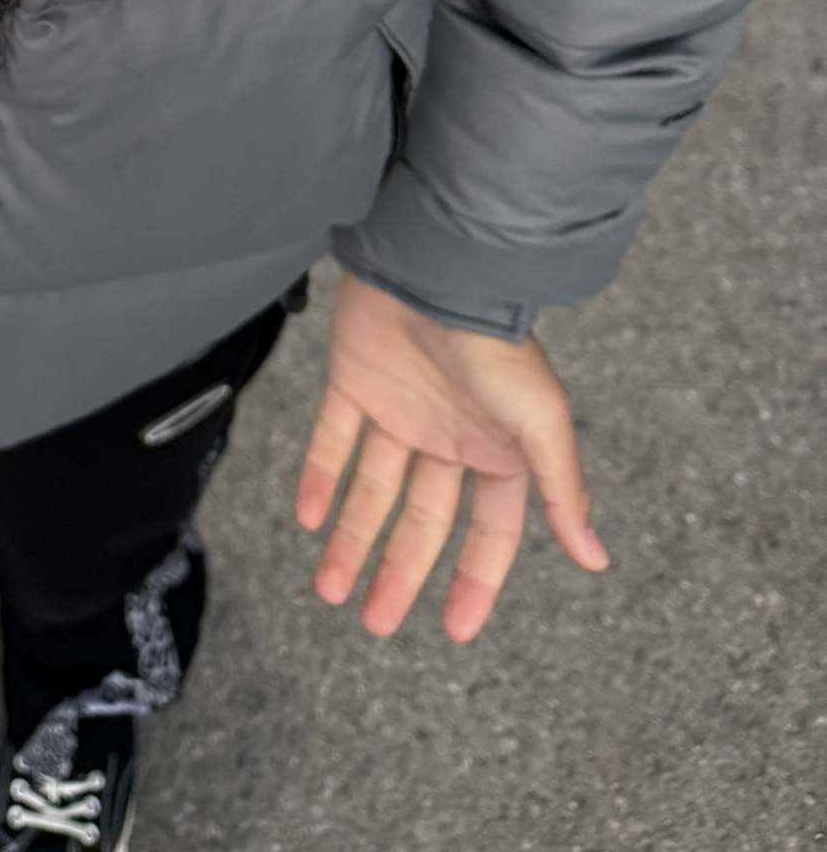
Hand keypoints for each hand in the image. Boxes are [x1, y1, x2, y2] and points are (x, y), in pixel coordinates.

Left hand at [295, 271, 608, 641]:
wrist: (435, 272)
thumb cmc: (495, 344)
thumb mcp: (540, 422)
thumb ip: (561, 490)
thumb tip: (595, 558)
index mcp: (496, 453)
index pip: (488, 534)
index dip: (474, 582)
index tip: (455, 631)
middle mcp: (446, 438)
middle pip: (422, 521)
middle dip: (398, 573)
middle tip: (373, 622)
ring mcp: (398, 411)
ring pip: (371, 489)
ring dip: (351, 539)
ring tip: (329, 589)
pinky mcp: (353, 382)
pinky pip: (331, 439)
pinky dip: (317, 478)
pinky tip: (309, 517)